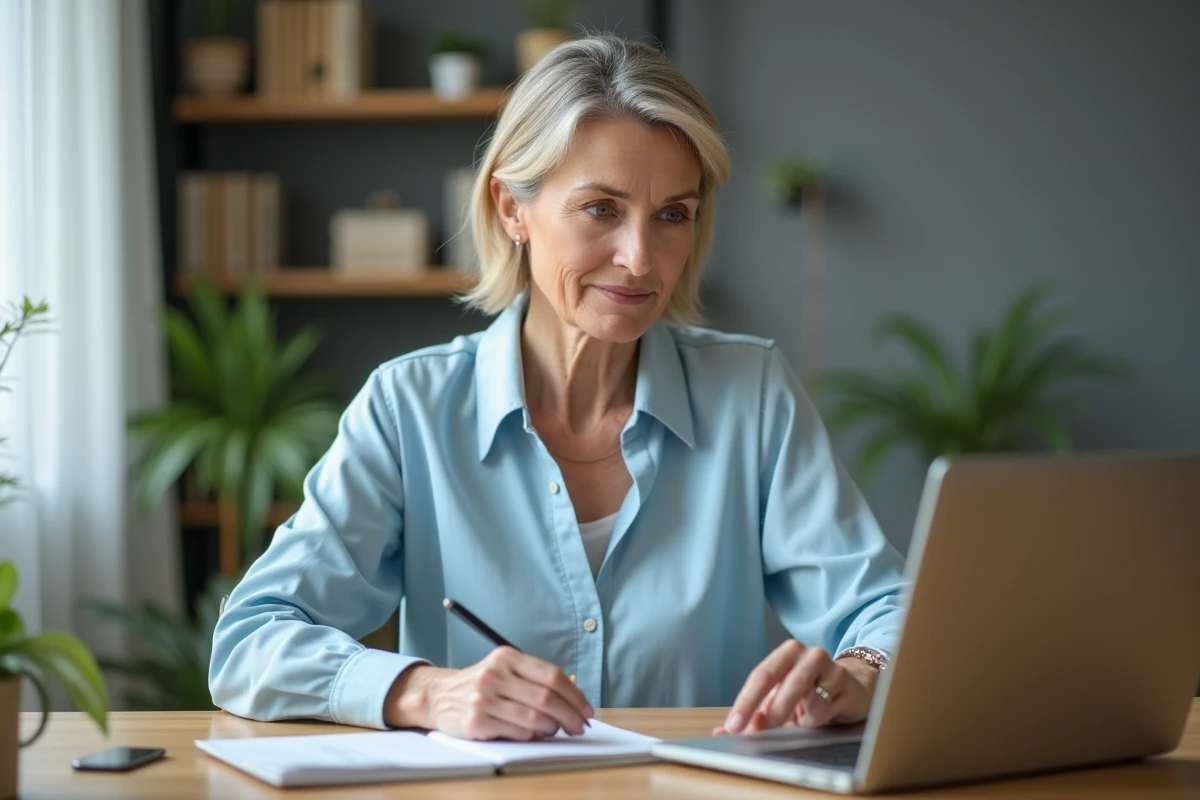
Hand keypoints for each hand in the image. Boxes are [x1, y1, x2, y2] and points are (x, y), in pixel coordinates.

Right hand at [383, 647, 594, 739]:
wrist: (438, 696)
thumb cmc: (481, 685)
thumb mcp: (504, 669)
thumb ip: (534, 679)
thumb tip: (573, 700)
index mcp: (507, 657)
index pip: (552, 675)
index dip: (575, 695)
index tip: (586, 710)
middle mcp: (495, 675)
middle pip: (547, 698)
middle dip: (570, 715)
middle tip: (579, 726)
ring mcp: (484, 698)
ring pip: (534, 718)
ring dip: (553, 728)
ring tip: (556, 730)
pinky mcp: (477, 721)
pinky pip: (518, 732)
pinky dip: (532, 736)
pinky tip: (534, 734)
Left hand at [715, 640, 878, 734]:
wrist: (852, 687)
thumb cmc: (810, 692)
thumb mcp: (780, 699)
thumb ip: (754, 714)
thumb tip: (724, 732)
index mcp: (787, 653)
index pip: (761, 675)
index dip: (746, 702)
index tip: (733, 726)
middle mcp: (809, 654)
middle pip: (785, 683)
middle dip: (771, 712)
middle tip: (758, 733)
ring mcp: (831, 668)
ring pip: (809, 700)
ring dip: (800, 718)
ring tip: (802, 719)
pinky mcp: (847, 685)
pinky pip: (826, 709)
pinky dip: (817, 719)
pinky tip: (821, 715)